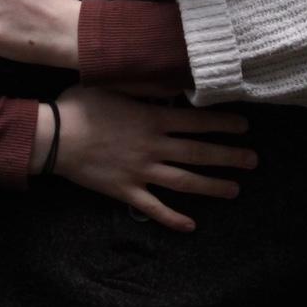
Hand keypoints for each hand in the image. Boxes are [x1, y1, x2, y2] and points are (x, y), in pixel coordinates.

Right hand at [41, 86, 256, 231]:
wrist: (53, 137)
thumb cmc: (81, 104)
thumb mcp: (116, 84)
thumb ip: (147, 84)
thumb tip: (176, 81)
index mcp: (152, 119)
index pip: (197, 122)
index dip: (223, 124)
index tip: (245, 127)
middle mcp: (153, 147)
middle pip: (198, 153)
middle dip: (229, 157)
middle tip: (253, 160)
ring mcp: (140, 172)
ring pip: (184, 182)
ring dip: (212, 186)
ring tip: (235, 190)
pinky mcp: (125, 191)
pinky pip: (154, 208)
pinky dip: (173, 218)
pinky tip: (191, 225)